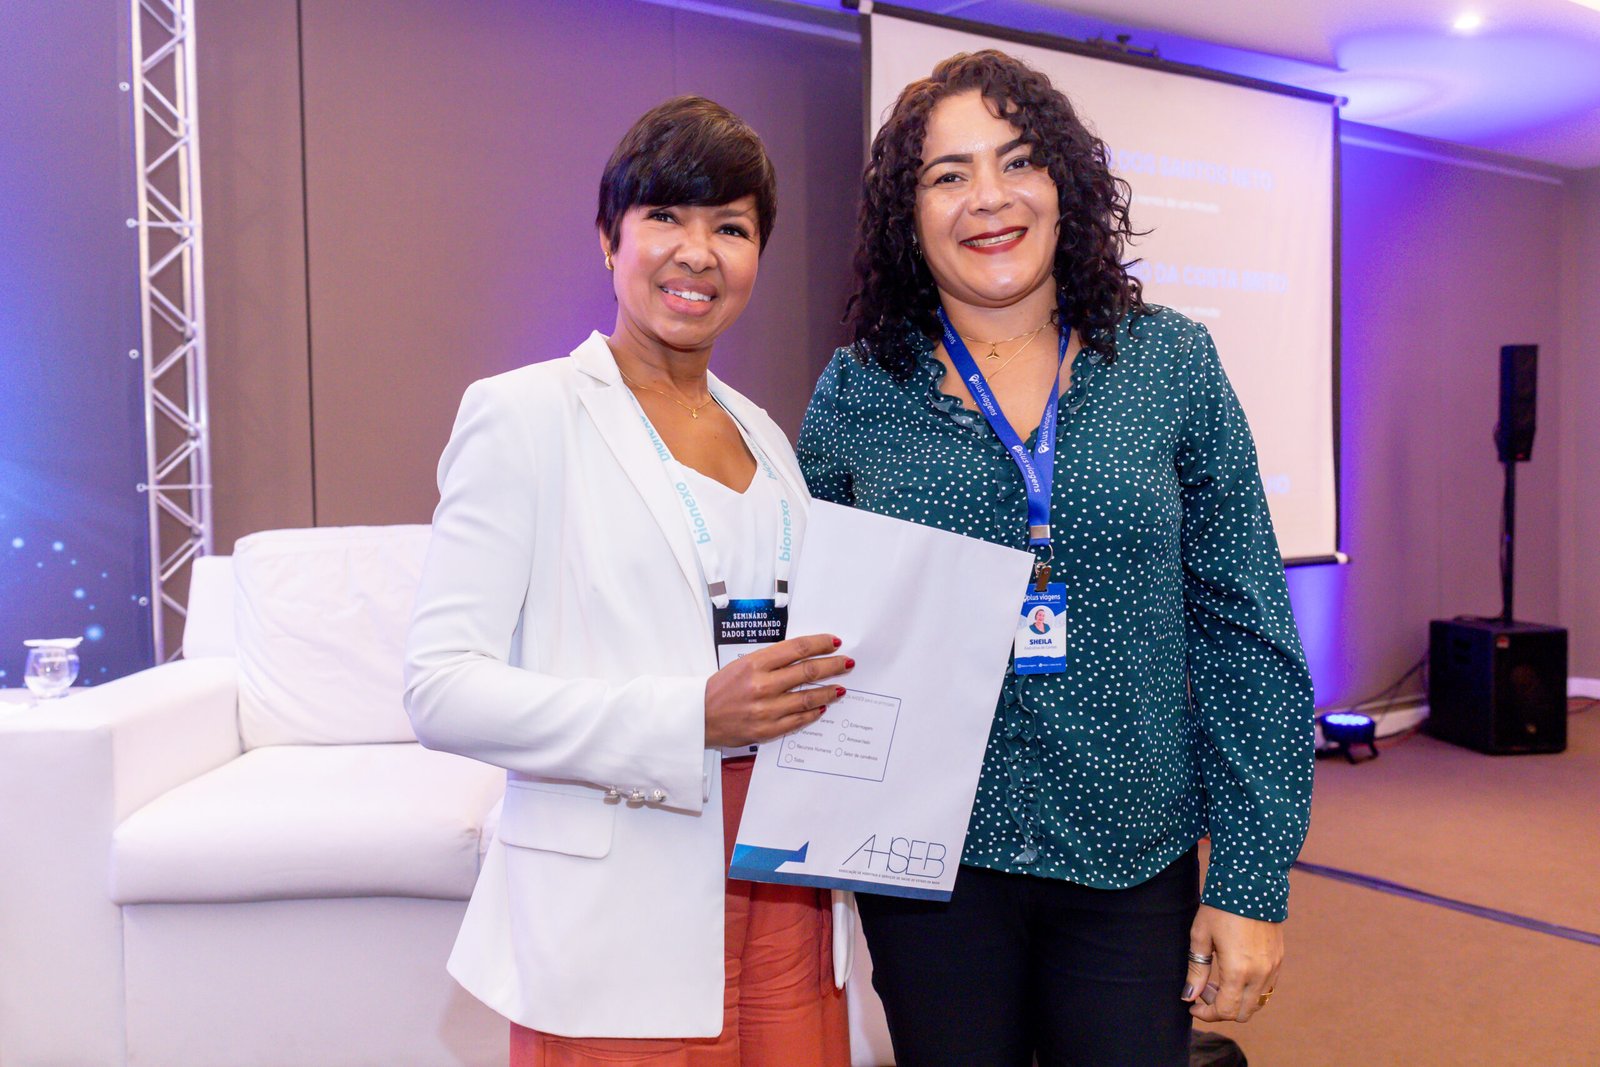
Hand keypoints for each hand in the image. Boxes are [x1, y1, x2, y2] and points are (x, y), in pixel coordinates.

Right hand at [704, 633, 851, 747]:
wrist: (698, 717)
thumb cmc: (720, 688)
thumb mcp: (742, 664)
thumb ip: (771, 660)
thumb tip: (803, 655)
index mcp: (755, 663)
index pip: (797, 648)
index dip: (820, 643)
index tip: (834, 642)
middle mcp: (762, 685)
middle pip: (808, 671)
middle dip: (832, 666)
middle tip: (847, 663)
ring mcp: (766, 710)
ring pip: (808, 698)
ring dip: (828, 691)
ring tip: (840, 688)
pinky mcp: (767, 730)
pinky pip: (798, 720)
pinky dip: (813, 712)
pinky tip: (822, 707)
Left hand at [1181, 904, 1281, 1022]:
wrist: (1252, 882)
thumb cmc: (1220, 907)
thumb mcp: (1201, 936)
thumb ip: (1196, 970)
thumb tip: (1189, 997)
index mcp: (1238, 971)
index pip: (1224, 1010)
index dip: (1206, 1014)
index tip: (1193, 1006)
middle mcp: (1260, 974)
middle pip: (1243, 1013)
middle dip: (1221, 1009)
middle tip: (1205, 990)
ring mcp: (1273, 968)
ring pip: (1257, 1003)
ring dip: (1238, 1001)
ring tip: (1219, 980)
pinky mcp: (1279, 960)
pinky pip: (1267, 988)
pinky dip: (1251, 990)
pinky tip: (1237, 972)